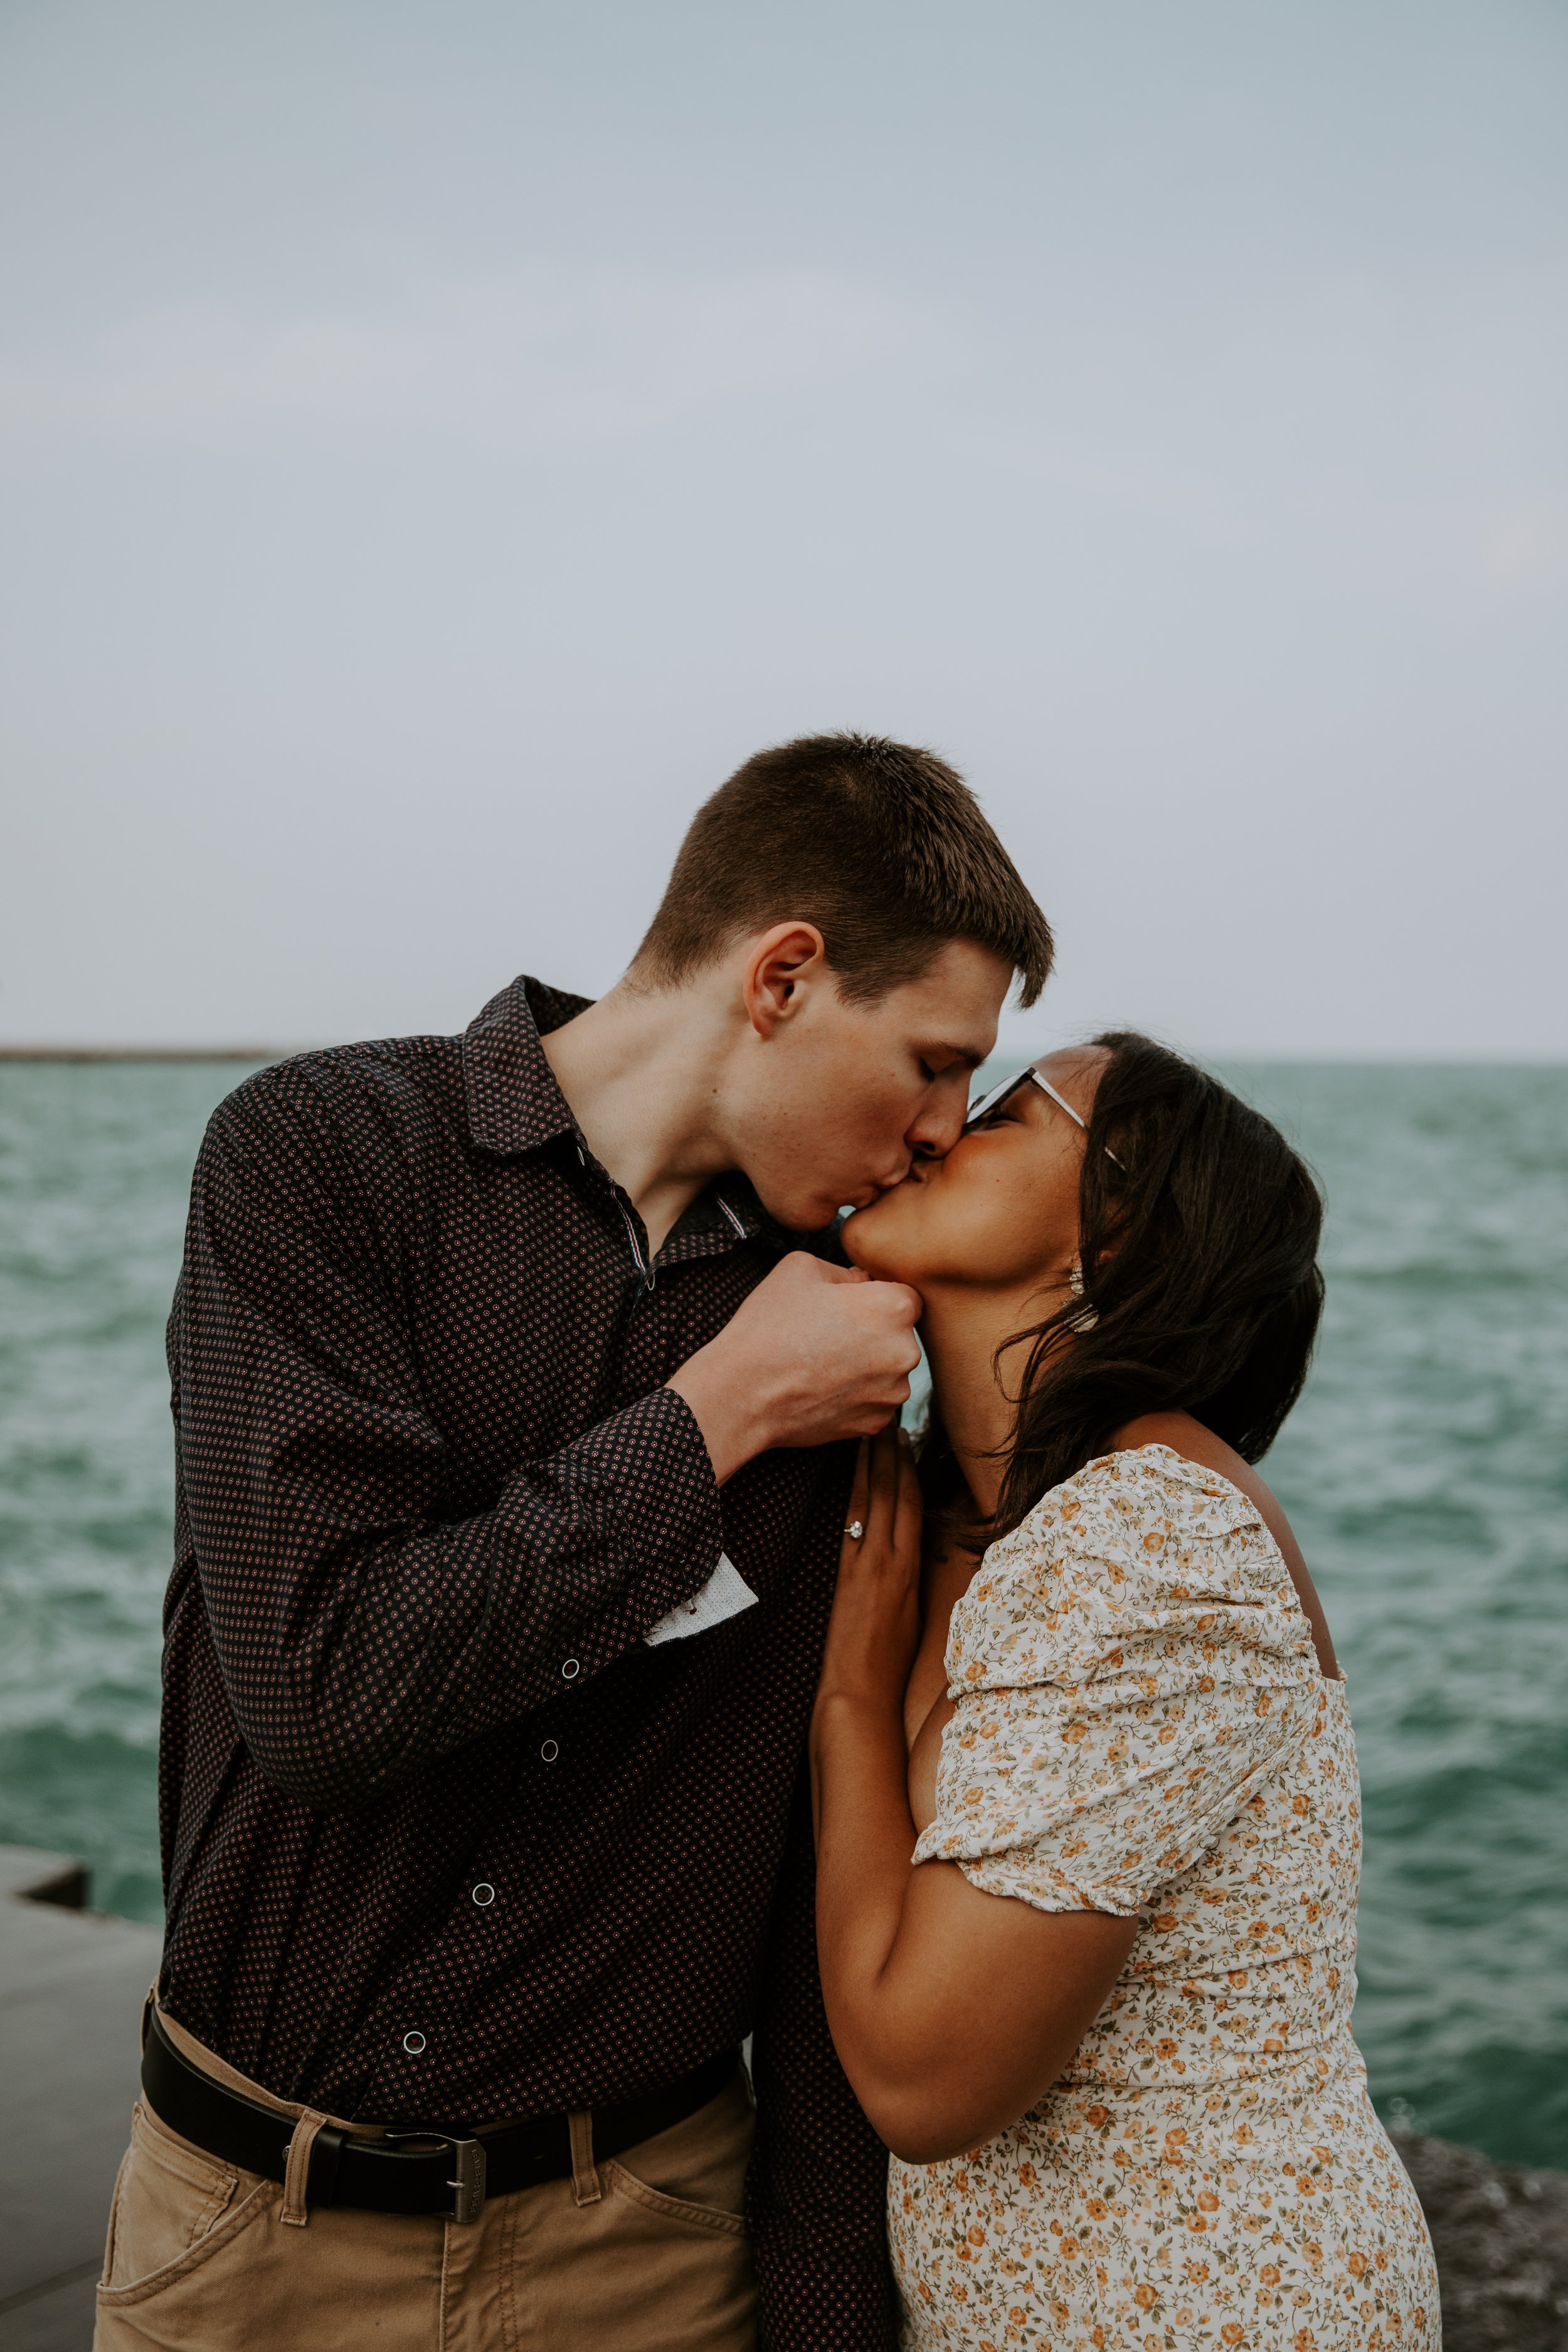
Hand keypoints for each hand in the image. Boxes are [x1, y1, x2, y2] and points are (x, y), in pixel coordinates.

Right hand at [667, 1252, 921, 1482]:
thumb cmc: (768, 1327)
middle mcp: (905, 1353)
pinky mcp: (875, 1423)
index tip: (845, 1307)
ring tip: (821, 1363)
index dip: (874, 1297)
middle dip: (872, 1332)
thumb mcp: (801, 1268)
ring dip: (866, 1365)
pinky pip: (874, 1399)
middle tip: (827, 1334)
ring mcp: (892, 1393)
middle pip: (898, 1335)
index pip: (904, 1295)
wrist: (742, 1393)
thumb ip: (845, 1271)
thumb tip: (862, 1282)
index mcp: (894, 1308)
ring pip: (887, 1369)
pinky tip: (822, 1387)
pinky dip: (855, 1394)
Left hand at [817, 1422, 922, 1712]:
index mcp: (913, 1569)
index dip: (912, 1466)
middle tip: (888, 1415)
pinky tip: (851, 1471)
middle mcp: (892, 1560)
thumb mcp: (913, 1615)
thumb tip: (911, 1547)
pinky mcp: (845, 1574)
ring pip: (873, 1500)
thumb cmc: (889, 1663)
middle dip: (892, 1451)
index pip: (915, 1503)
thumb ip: (912, 1576)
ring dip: (872, 1462)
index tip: (908, 1435)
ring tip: (870, 1430)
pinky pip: (853, 1521)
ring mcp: (866, 1564)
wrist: (859, 1693)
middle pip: (895, 1493)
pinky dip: (855, 1491)